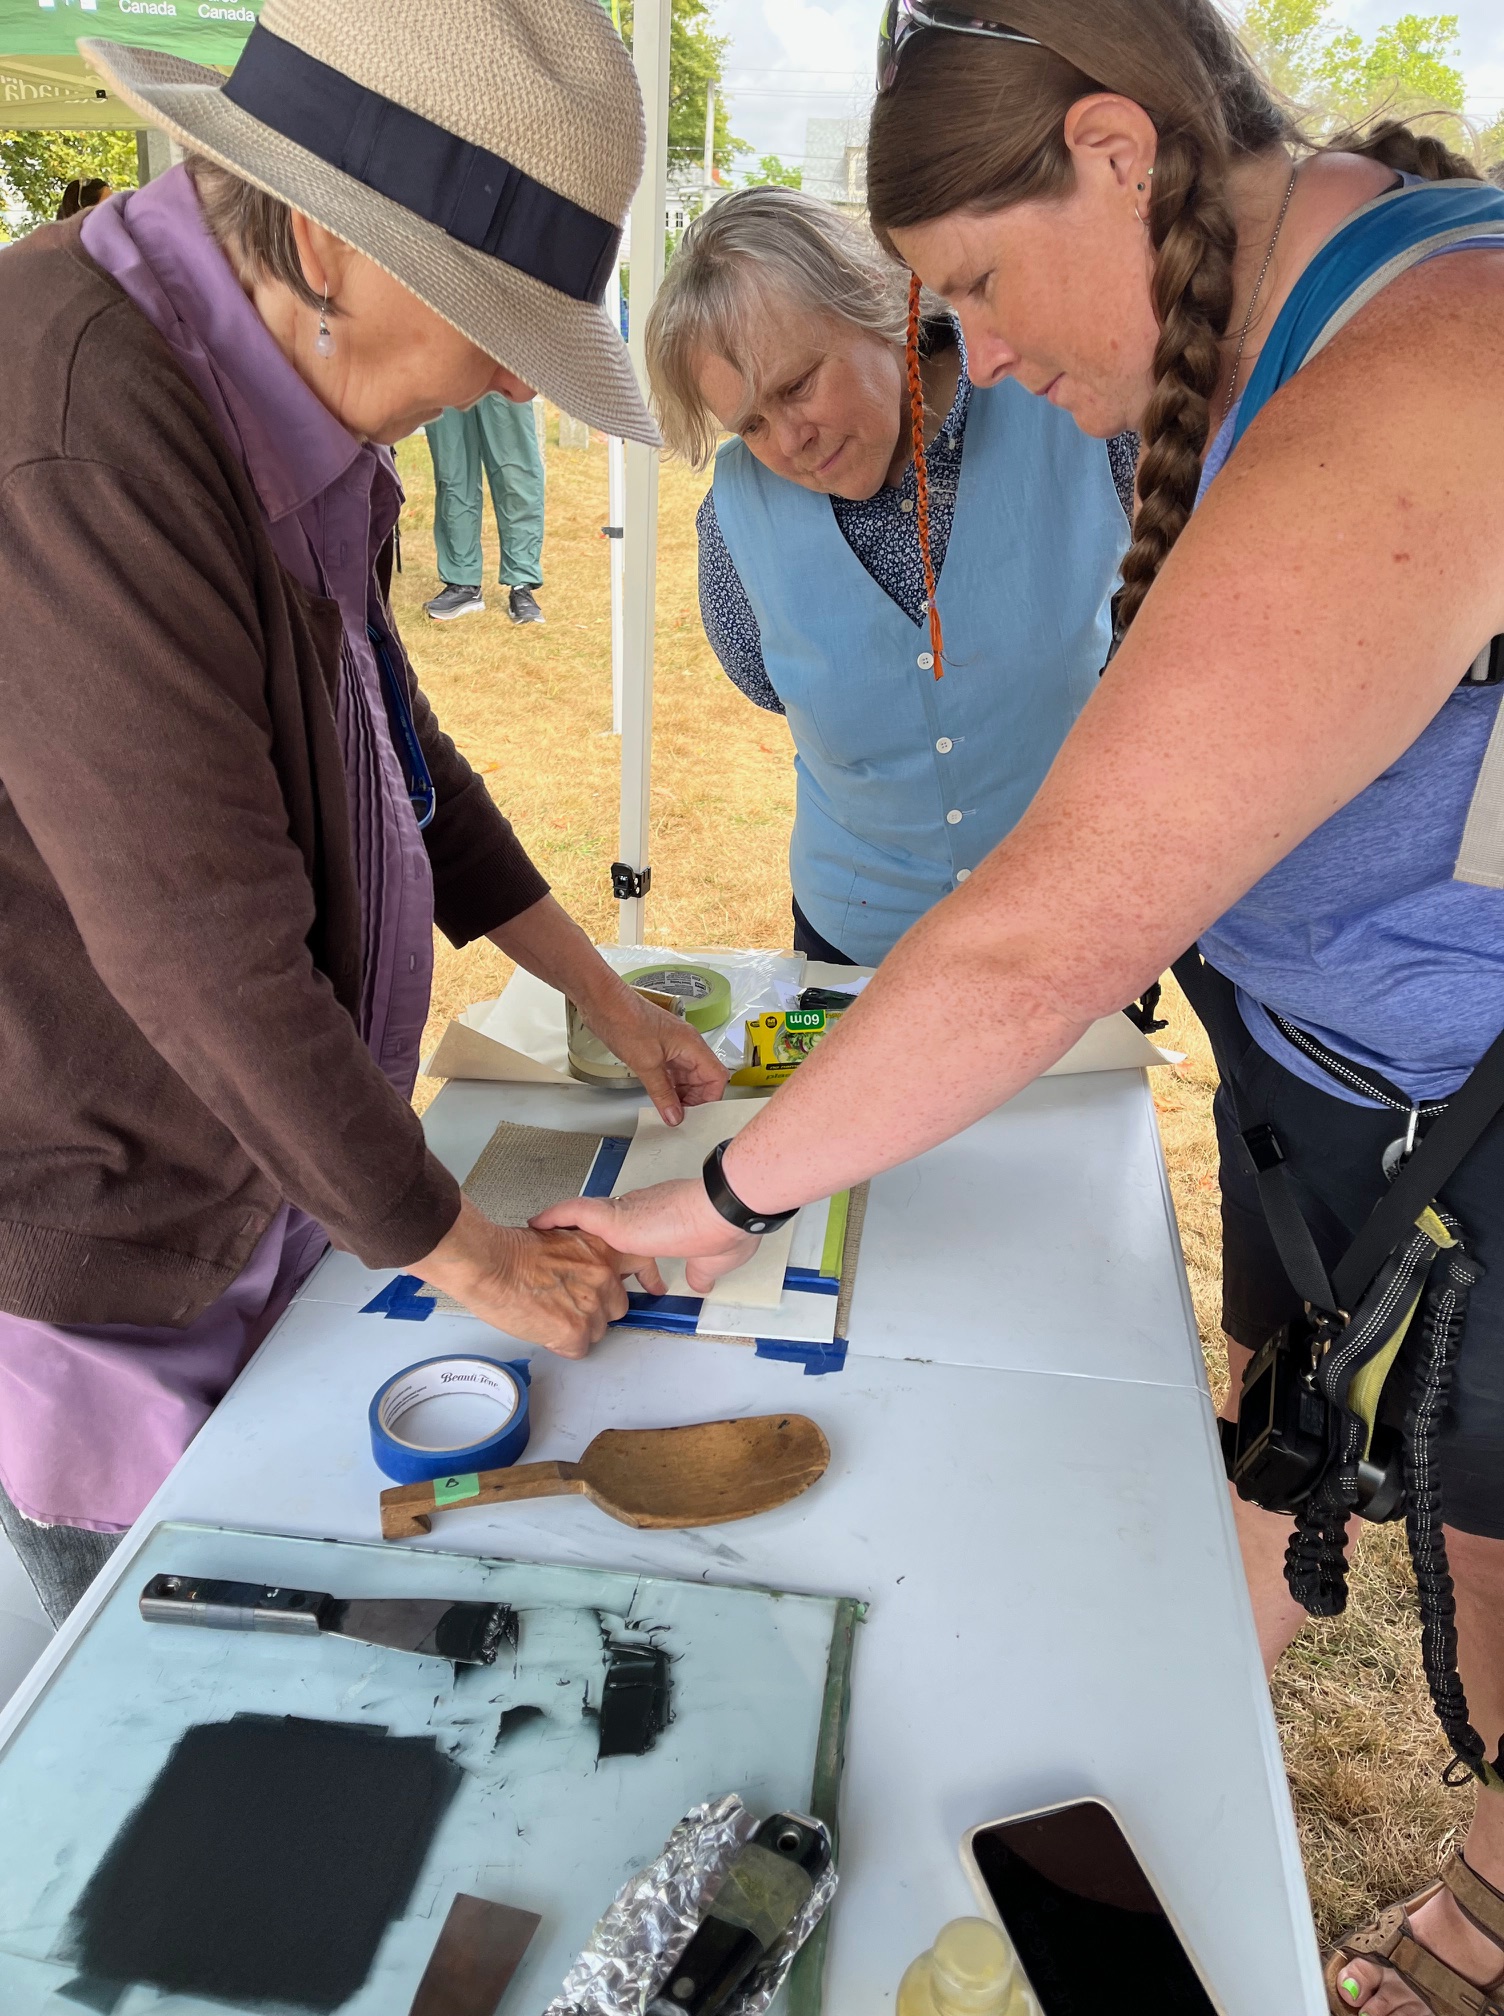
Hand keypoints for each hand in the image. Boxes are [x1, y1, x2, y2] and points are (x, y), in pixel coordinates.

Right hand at [411, 1198, 665, 1358]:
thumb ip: (583, 1256)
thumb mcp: (561, 1239)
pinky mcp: (575, 1330)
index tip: (651, 1286)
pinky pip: (577, 1349)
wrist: (488, 1264)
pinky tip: (541, 1325)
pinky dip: (560, 1343)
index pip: (642, 1262)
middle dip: (594, 1308)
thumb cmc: (511, 1251)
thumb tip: (586, 1274)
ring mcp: (592, 1304)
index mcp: (602, 1248)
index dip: (646, 1277)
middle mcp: (604, 1276)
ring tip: (546, 1311)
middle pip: (616, 1307)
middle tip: (564, 1300)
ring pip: (596, 1331)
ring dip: (576, 1327)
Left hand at [532, 1176, 758, 1295]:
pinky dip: (555, 1216)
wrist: (722, 1213)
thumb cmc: (722, 1232)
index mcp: (660, 1221)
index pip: (630, 1234)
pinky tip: (537, 1223)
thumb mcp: (710, 1261)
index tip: (608, 1262)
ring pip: (584, 1218)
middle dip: (581, 1243)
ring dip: (563, 1230)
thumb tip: (698, 1283)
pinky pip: (574, 1212)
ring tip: (542, 1238)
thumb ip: (699, 1272)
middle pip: (601, 1226)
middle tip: (562, 1256)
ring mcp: (625, 1214)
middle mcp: (638, 1212)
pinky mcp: (615, 1217)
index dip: (616, 1248)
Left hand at [579, 986, 729, 1124]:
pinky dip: (669, 1088)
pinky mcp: (658, 1050)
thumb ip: (662, 1093)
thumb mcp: (646, 1064)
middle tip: (679, 1117)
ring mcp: (673, 1048)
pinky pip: (672, 1073)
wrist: (603, 1003)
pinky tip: (660, 1099)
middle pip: (703, 1079)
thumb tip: (674, 1116)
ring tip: (669, 1112)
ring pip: (687, 1078)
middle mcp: (687, 1046)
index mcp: (692, 1045)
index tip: (697, 1115)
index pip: (717, 1076)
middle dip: (694, 1100)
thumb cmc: (626, 1021)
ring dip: (680, 1096)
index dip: (710, 1098)